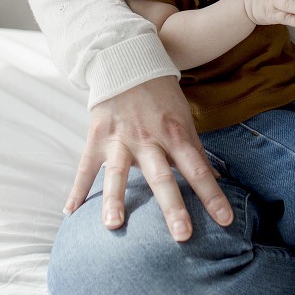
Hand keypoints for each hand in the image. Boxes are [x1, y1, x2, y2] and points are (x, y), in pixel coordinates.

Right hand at [63, 75, 234, 241]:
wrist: (127, 59)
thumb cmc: (161, 94)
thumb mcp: (183, 117)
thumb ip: (194, 150)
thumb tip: (216, 179)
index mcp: (174, 134)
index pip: (197, 169)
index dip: (212, 194)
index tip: (225, 221)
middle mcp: (148, 139)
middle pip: (162, 176)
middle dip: (172, 206)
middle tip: (183, 235)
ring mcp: (119, 139)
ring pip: (118, 173)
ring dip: (115, 199)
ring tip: (114, 226)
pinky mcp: (97, 137)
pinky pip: (85, 167)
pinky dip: (76, 190)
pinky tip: (69, 213)